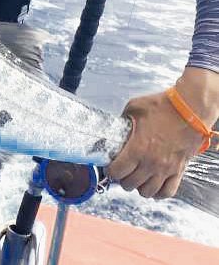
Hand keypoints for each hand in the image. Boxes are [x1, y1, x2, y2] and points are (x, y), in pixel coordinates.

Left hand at [107, 66, 218, 198]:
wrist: (190, 109)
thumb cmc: (163, 107)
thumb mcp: (134, 108)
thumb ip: (123, 119)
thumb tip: (117, 125)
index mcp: (137, 148)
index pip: (118, 171)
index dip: (111, 171)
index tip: (110, 168)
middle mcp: (151, 162)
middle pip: (131, 183)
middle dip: (123, 180)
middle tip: (122, 173)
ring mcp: (166, 169)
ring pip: (148, 191)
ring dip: (139, 187)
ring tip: (136, 179)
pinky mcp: (179, 170)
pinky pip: (168, 191)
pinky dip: (159, 193)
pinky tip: (153, 186)